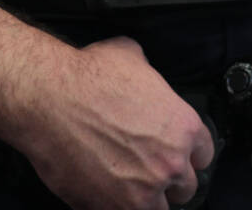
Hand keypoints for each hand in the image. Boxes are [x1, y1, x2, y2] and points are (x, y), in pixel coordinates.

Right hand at [15, 37, 215, 209]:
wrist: (47, 100)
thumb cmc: (87, 76)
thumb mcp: (132, 57)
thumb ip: (150, 77)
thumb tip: (144, 78)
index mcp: (183, 127)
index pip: (204, 154)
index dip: (188, 152)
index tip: (176, 153)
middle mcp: (169, 164)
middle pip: (185, 187)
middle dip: (169, 179)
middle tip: (149, 169)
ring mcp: (141, 192)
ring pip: (158, 209)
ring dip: (146, 199)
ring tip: (128, 186)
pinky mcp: (109, 208)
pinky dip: (115, 205)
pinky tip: (105, 191)